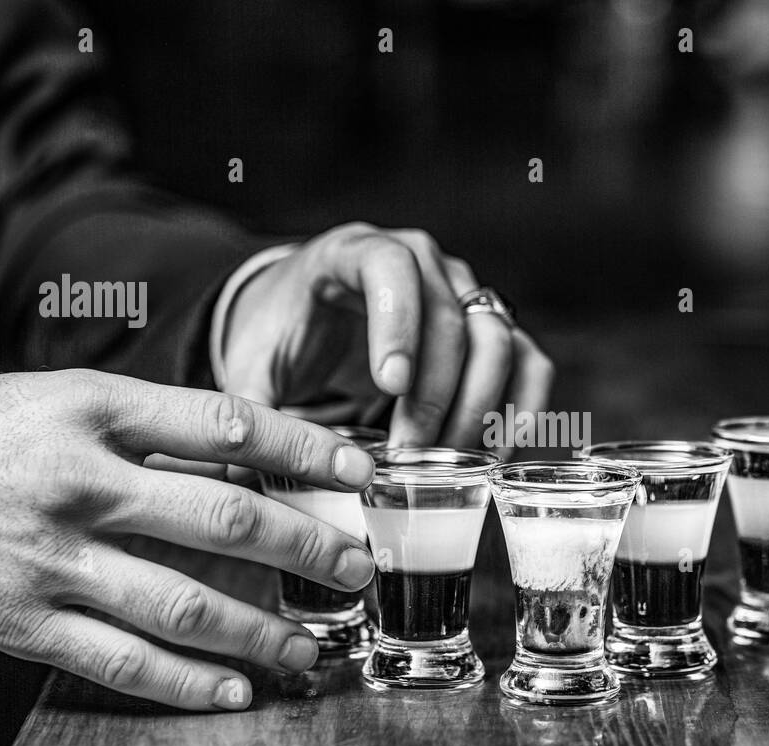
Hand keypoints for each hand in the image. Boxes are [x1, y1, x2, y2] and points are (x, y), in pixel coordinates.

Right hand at [0, 370, 377, 709]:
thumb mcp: (61, 399)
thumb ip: (153, 427)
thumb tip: (257, 456)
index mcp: (92, 410)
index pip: (226, 426)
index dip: (305, 450)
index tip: (360, 470)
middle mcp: (78, 483)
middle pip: (224, 520)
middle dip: (307, 547)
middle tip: (357, 567)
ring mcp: (49, 559)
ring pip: (182, 604)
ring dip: (260, 630)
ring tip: (311, 645)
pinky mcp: (21, 623)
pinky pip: (120, 662)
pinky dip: (186, 683)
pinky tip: (236, 690)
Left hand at [222, 222, 554, 447]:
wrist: (309, 311)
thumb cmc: (282, 333)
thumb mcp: (253, 363)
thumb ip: (250, 408)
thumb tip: (240, 470)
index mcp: (354, 251)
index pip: (390, 267)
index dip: (397, 323)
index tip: (388, 385)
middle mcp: (422, 261)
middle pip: (452, 318)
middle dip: (436, 396)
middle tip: (411, 454)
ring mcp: (463, 291)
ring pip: (498, 341)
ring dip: (480, 408)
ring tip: (450, 463)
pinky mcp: (490, 329)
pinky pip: (528, 362)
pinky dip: (524, 408)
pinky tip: (498, 453)